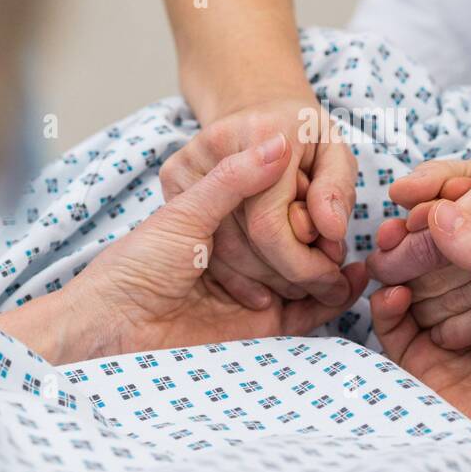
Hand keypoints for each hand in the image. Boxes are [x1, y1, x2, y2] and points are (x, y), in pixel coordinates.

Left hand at [0, 135, 366, 362]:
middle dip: (323, 237)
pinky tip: (352, 281)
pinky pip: (306, 315)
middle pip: (298, 243)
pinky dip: (332, 300)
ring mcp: (255, 291)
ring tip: (359, 254)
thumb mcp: (186, 212)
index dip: (303, 202)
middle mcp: (242, 255)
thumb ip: (234, 180)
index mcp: (224, 221)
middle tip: (339, 228)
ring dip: (333, 266)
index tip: (320, 187)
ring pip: (308, 277)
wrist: (112, 326)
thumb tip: (280, 144)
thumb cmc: (137, 263)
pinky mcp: (262, 328)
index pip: (278, 207)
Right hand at [160, 92, 357, 309]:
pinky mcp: (171, 181)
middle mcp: (212, 147)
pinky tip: (266, 286)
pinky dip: (239, 277)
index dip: (302, 263)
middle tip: (323, 285)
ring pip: (222, 253)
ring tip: (300, 284)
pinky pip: (205, 246)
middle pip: (243, 244)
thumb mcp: (336, 151)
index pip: (269, 224)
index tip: (331, 277)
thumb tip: (331, 231)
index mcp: (259, 134)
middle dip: (288, 275)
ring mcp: (185, 165)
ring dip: (266, 281)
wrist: (258, 107)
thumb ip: (336, 190)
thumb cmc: (303, 133)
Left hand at [367, 159, 470, 349]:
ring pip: (455, 297)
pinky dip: (450, 329)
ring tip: (408, 297)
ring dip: (419, 303)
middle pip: (440, 260)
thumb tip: (397, 192)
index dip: (403, 237)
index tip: (385, 244)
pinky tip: (441, 322)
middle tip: (384, 273)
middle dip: (401, 269)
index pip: (435, 220)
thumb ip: (441, 177)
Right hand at [373, 198, 470, 471]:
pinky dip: (386, 306)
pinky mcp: (419, 361)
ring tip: (386, 254)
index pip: (466, 241)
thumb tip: (440, 211)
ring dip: (395, 269)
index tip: (423, 202)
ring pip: (407, 288)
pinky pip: (393, 326)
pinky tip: (391, 293)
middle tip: (393, 226)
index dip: (443, 221)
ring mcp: (443, 331)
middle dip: (410, 243)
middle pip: (431, 262)